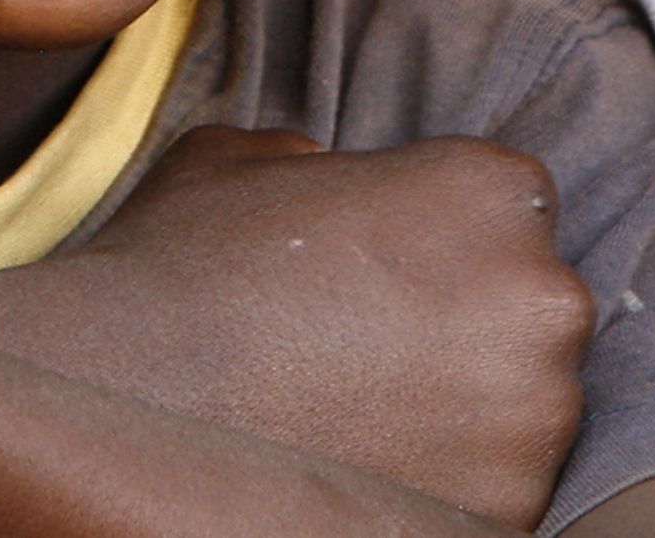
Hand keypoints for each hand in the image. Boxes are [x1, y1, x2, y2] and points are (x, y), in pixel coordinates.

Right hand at [0, 124, 596, 524]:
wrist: (115, 404)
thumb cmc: (175, 274)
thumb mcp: (238, 161)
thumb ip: (313, 153)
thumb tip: (319, 164)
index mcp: (492, 189)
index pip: (512, 210)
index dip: (445, 243)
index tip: (391, 278)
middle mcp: (540, 296)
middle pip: (532, 308)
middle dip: (470, 327)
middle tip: (373, 353)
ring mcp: (532, 416)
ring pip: (524, 407)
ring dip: (468, 413)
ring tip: (361, 415)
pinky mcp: (505, 511)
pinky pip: (497, 492)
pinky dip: (447, 487)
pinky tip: (367, 466)